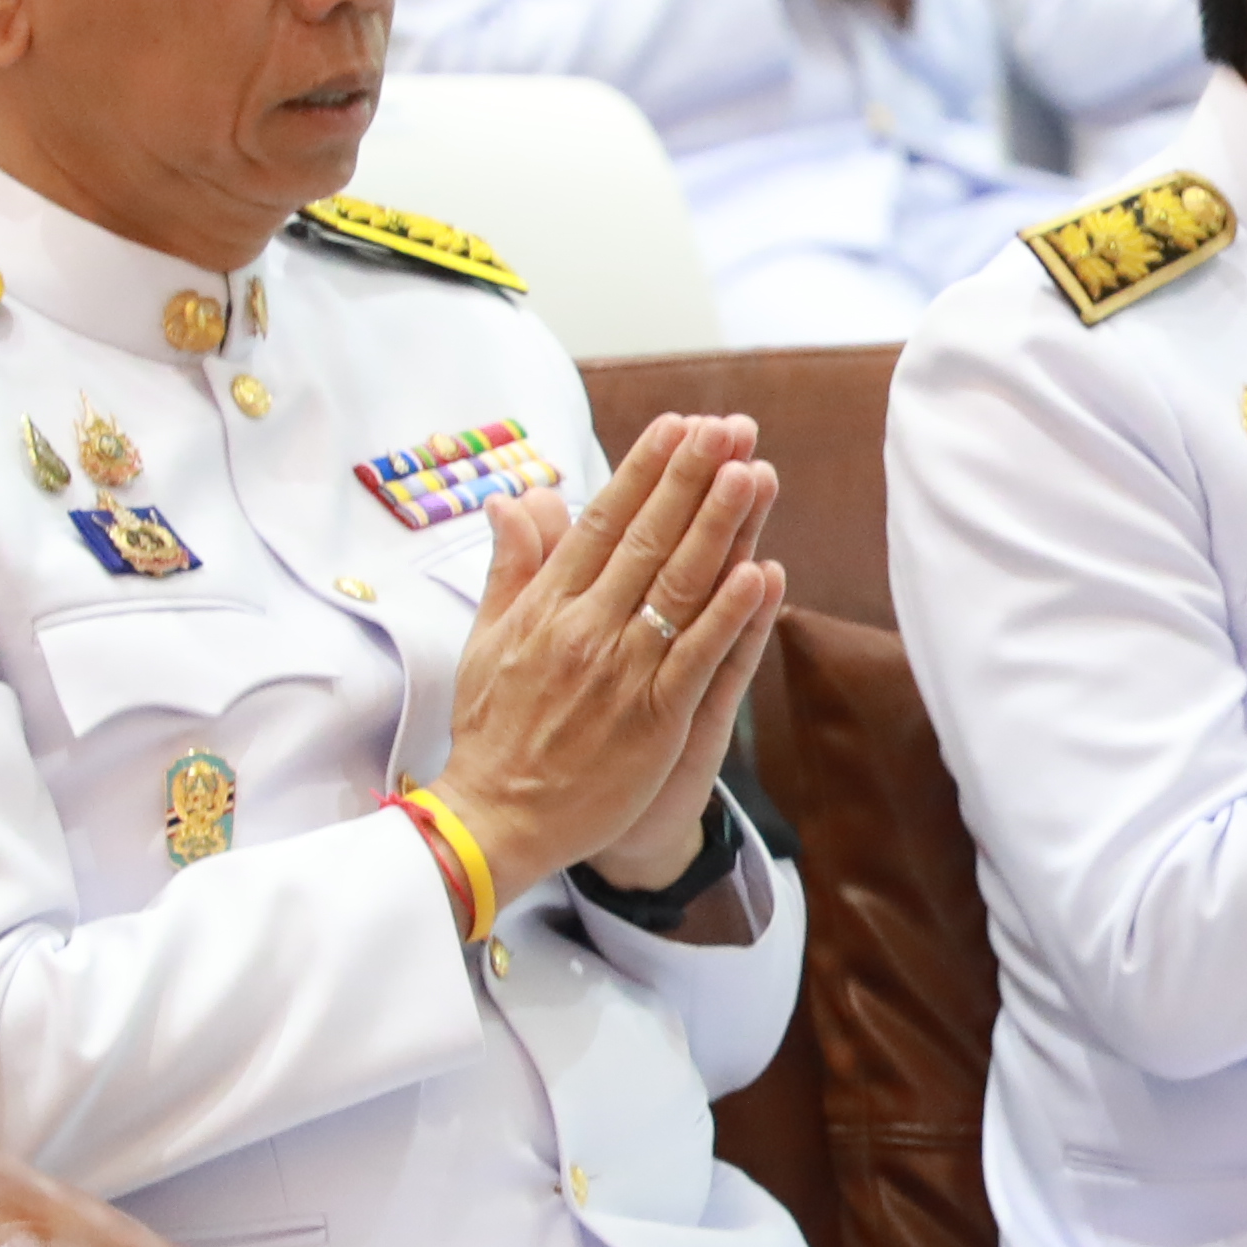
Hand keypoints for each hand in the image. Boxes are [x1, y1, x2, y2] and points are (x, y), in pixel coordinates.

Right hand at [430, 416, 785, 915]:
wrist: (496, 820)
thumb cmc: (493, 730)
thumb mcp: (486, 639)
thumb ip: (512, 565)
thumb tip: (517, 496)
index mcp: (547, 606)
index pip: (603, 521)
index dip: (645, 471)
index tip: (679, 427)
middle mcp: (585, 631)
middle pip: (649, 541)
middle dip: (692, 479)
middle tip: (730, 427)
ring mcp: (622, 675)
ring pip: (680, 589)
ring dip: (719, 528)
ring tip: (753, 473)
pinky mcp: (654, 722)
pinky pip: (699, 660)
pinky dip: (729, 616)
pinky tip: (760, 573)